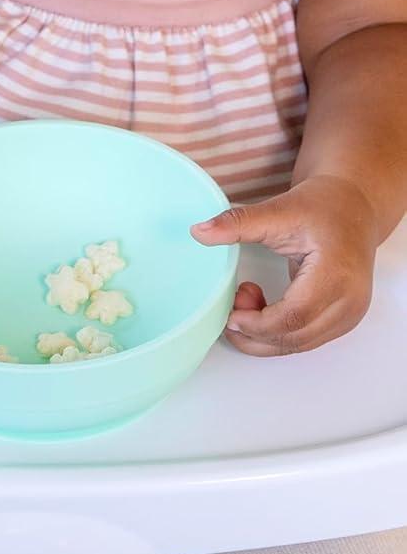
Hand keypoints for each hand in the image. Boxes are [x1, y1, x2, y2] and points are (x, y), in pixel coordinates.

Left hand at [188, 174, 377, 355]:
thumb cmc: (324, 208)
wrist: (355, 209)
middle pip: (297, 337)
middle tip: (231, 304)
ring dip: (264, 335)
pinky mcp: (343, 318)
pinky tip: (260, 307)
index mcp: (335, 274)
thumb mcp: (278, 210)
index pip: (295, 316)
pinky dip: (278, 332)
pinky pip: (307, 338)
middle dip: (255, 332)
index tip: (230, 313)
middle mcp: (349, 301)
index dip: (257, 322)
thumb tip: (199, 232)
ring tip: (243, 300)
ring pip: (301, 344)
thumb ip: (238, 223)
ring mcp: (350, 313)